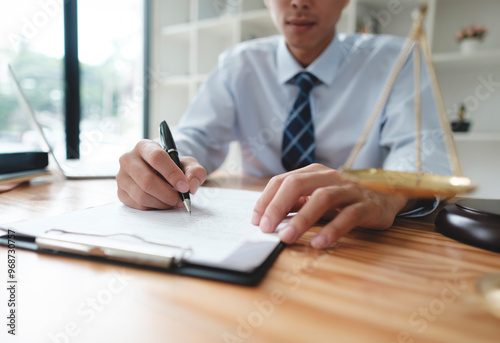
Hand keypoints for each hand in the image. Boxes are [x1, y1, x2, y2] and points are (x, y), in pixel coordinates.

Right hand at [117, 139, 206, 209]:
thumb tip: (191, 186)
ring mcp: (122, 176)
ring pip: (142, 195)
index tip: (184, 187)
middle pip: (147, 180)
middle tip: (181, 200)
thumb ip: (195, 172)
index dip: (172, 174)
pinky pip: (138, 204)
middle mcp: (128, 159)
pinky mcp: (120, 192)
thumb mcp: (188, 164)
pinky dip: (154, 207)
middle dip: (168, 194)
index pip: (157, 158)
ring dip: (162, 202)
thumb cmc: (173, 167)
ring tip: (174, 202)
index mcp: (144, 146)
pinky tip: (162, 202)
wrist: (159, 173)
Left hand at [251, 164, 408, 248]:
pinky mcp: (367, 206)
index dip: (266, 199)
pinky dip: (331, 230)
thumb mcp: (316, 197)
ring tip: (286, 237)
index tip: (256, 220)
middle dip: (277, 206)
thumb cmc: (344, 199)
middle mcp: (330, 177)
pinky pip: (348, 216)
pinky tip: (318, 243)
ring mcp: (349, 190)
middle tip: (266, 228)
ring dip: (301, 219)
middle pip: (298, 184)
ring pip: (322, 198)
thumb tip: (267, 218)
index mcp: (313, 173)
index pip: (282, 181)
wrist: (386, 196)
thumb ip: (295, 204)